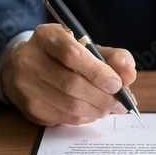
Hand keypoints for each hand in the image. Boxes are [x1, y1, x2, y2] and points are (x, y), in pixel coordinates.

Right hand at [0, 24, 136, 125]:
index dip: (98, 72)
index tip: (117, 84)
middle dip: (103, 96)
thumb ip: (113, 57)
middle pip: (71, 84)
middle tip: (122, 103)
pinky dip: (86, 117)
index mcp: (47, 37)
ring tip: (111, 107)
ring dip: (97, 110)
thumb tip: (129, 74)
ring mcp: (27, 86)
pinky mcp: (30, 108)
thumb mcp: (89, 47)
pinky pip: (65, 118)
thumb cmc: (64, 56)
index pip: (72, 55)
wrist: (26, 67)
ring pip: (69, 105)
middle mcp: (30, 59)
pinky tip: (93, 111)